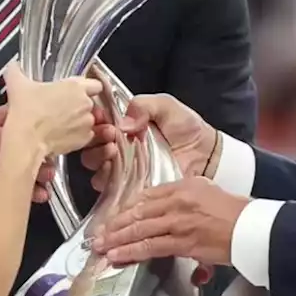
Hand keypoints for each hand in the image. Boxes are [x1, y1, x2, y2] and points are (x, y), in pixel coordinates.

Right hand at [0, 106, 57, 204]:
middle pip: (10, 154)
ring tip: (48, 177)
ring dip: (33, 178)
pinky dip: (26, 195)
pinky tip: (40, 194)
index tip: (48, 139)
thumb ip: (6, 115)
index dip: (30, 136)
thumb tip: (30, 107)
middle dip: (34, 159)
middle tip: (51, 163)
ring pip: (10, 174)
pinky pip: (6, 192)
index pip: (8, 131)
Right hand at [3, 62, 102, 157]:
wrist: (26, 139)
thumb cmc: (26, 113)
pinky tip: (60, 134)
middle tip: (61, 107)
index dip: (86, 87)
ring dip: (77, 120)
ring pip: (87, 119)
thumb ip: (16, 71)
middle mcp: (85, 104)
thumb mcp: (17, 84)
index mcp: (75, 87)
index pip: (94, 83)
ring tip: (58, 123)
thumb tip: (13, 68)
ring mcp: (86, 123)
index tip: (76, 91)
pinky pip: (84, 136)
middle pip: (89, 102)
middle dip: (78, 105)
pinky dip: (75, 135)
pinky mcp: (83, 140)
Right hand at [80, 94, 216, 192]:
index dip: (95, 121)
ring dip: (99, 159)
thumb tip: (123, 121)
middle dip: (94, 141)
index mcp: (123, 126)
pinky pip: (109, 190)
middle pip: (90, 147)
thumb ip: (144, 105)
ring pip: (95, 168)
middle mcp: (119, 149)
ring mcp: (123, 170)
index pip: (97, 124)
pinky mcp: (130, 190)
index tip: (102, 118)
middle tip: (110, 135)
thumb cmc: (186, 128)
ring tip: (114, 151)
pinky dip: (108, 181)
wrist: (205, 155)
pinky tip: (118, 170)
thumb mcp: (166, 106)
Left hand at [92, 177, 248, 267]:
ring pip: (139, 229)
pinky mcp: (183, 242)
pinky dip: (131, 251)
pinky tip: (118, 255)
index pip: (146, 196)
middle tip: (98, 233)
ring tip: (102, 246)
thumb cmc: (234, 211)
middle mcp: (177, 200)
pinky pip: (150, 246)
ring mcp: (178, 221)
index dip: (126, 208)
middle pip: (137, 212)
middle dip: (115, 224)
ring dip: (117, 239)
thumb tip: (163, 207)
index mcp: (182, 186)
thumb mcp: (205, 191)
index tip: (114, 216)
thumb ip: (182, 195)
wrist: (251, 227)